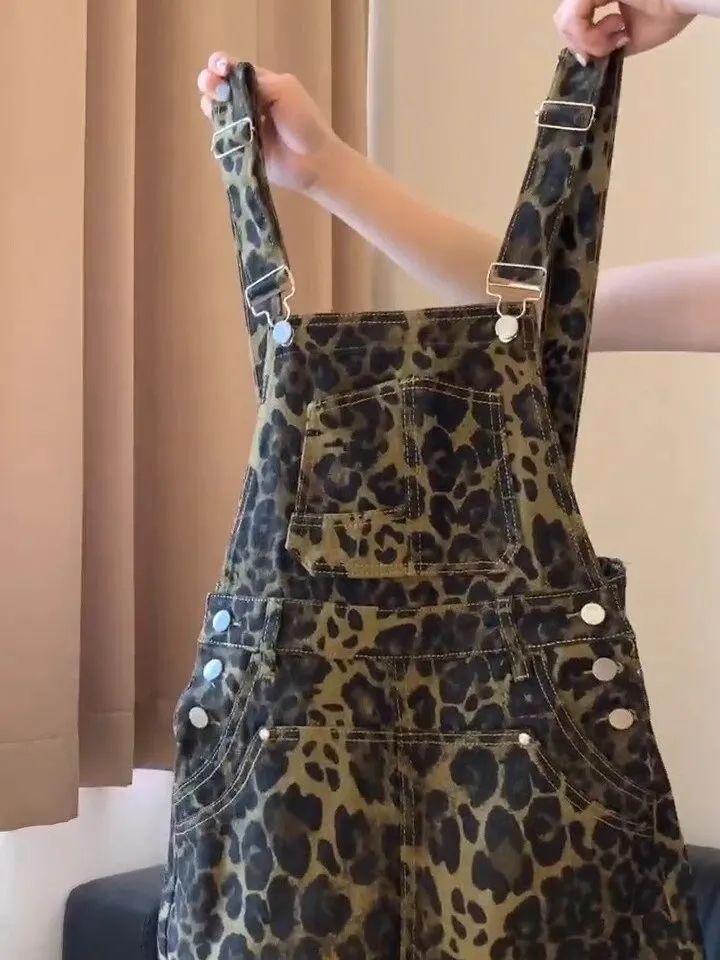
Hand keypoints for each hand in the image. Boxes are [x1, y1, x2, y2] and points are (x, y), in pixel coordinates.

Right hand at [197, 51, 340, 193]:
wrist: (313, 160)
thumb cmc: (304, 121)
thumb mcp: (283, 90)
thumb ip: (256, 82)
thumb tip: (228, 82)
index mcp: (258, 83)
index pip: (231, 67)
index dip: (219, 64)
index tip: (220, 68)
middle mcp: (246, 101)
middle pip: (217, 86)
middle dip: (209, 82)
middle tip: (217, 91)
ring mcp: (241, 125)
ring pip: (214, 109)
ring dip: (210, 104)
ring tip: (217, 107)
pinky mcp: (238, 147)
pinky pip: (220, 136)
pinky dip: (217, 130)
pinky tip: (223, 127)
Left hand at [554, 1, 694, 58]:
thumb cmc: (670, 11)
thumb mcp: (633, 36)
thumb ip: (608, 45)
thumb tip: (591, 58)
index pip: (577, 20)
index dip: (582, 42)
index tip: (603, 53)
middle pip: (564, 20)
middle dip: (581, 44)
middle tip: (606, 50)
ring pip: (564, 21)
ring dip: (585, 43)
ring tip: (610, 44)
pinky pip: (572, 18)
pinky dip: (585, 38)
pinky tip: (606, 42)